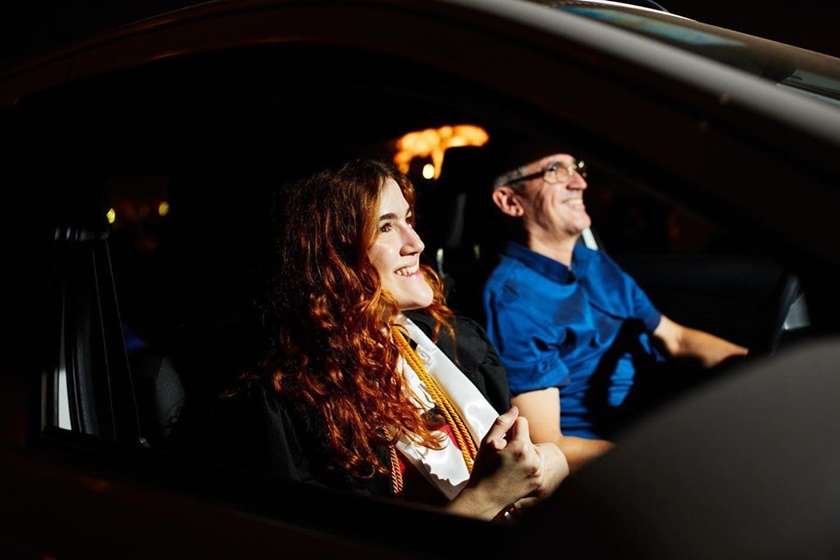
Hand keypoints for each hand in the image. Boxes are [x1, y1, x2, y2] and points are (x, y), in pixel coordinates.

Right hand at [449, 406, 567, 519]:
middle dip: (517, 441)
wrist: (485, 498)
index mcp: (521, 447)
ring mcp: (538, 472)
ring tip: (509, 464)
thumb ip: (502, 423)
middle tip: (503, 455)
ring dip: (523, 453)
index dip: (509, 428)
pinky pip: (536, 463)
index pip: (522, 422)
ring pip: (533, 450)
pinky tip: (515, 472)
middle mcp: (534, 460)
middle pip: (528, 437)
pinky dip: (527, 464)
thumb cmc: (483, 470)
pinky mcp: (539, 482)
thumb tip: (515, 409)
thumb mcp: (487, 442)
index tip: (502, 440)